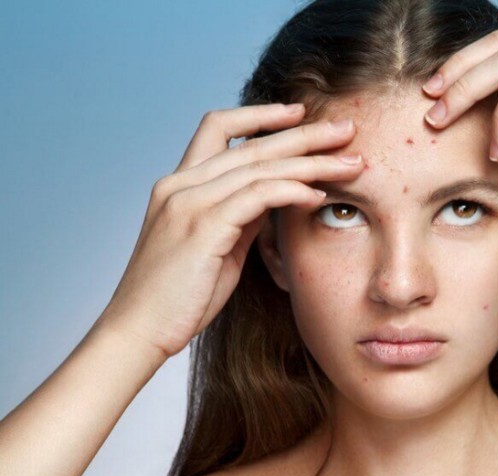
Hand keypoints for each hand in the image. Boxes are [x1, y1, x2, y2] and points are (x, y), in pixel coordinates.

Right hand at [96, 104, 364, 358]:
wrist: (139, 330)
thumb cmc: (179, 297)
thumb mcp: (217, 248)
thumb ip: (241, 218)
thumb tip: (276, 199)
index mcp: (179, 185)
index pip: (218, 128)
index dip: (260, 116)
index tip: (298, 114)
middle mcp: (180, 185)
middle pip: (251, 144)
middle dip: (304, 133)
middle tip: (346, 129)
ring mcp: (188, 203)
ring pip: (260, 166)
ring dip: (311, 162)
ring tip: (351, 163)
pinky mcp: (202, 227)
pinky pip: (257, 196)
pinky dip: (292, 190)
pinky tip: (317, 195)